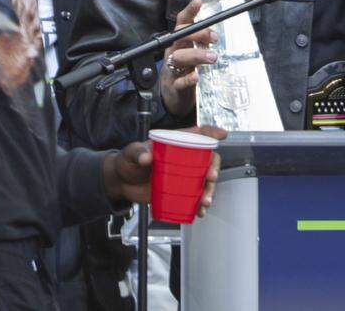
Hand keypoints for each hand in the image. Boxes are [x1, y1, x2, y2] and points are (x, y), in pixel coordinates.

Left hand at [102, 125, 227, 215]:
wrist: (122, 183)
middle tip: (211, 178)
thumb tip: (146, 158)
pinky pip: (194, 197)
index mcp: (177, 143)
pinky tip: (199, 211)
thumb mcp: (131, 153)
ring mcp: (184, 176)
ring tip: (205, 202)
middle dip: (214, 169)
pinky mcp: (180, 191)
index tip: (222, 135)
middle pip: (208, 160)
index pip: (199, 134)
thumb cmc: (128, 161)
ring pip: (204, 181)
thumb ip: (138, 153)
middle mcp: (186, 158)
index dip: (212, 133)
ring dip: (209, 191)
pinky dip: (199, 205)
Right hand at [160, 0, 217, 116]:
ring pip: (179, 57)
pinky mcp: (173, 85)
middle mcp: (173, 51)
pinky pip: (178, 82)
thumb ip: (203, 40)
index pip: (182, 23)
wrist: (174, 94)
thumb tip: (217, 28)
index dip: (189, 11)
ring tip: (213, 57)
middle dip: (197, 34)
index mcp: (179, 41)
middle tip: (215, 38)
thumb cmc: (186, 68)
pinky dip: (187, 79)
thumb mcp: (194, 51)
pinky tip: (196, 77)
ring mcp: (172, 68)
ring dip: (196, 55)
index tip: (198, 1)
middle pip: (180, 37)